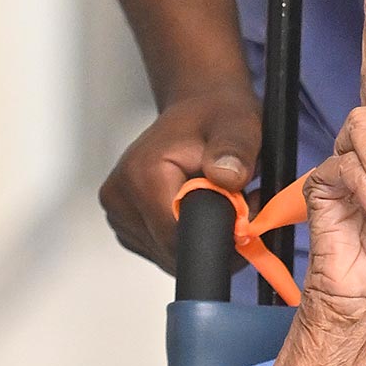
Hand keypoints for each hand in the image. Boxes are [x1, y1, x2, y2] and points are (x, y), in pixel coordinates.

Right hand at [100, 85, 259, 272]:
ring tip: (221, 202)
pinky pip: (163, 249)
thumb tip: (227, 178)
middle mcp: (121, 197)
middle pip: (172, 250)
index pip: (177, 237)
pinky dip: (187, 238)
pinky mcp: (127, 225)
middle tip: (242, 205)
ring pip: (168, 254)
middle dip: (213, 238)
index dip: (218, 236)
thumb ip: (235, 151)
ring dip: (201, 238)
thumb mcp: (238, 125)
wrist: (198, 111)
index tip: (246, 215)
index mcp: (141, 174)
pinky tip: (200, 211)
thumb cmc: (216, 116)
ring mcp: (119, 214)